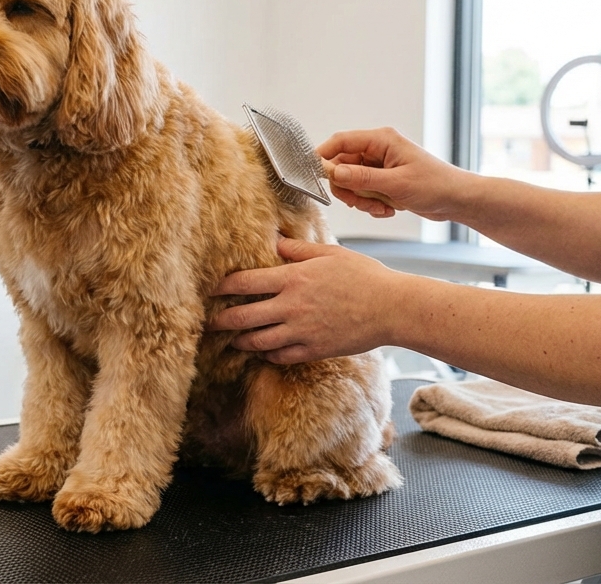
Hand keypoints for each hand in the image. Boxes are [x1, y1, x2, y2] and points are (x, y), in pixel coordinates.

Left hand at [208, 237, 404, 363]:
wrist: (391, 308)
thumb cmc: (364, 275)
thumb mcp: (330, 253)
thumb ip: (299, 250)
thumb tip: (276, 243)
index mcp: (293, 278)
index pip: (244, 283)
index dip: (222, 287)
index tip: (210, 289)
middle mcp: (291, 306)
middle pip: (243, 317)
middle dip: (221, 320)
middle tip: (209, 322)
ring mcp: (301, 331)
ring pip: (257, 341)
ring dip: (241, 341)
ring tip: (232, 340)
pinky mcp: (313, 350)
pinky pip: (280, 356)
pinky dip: (267, 354)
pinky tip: (263, 351)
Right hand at [318, 128, 471, 220]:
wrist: (456, 200)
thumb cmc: (434, 185)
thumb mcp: (396, 183)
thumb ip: (361, 178)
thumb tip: (332, 173)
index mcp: (381, 140)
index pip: (341, 141)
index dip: (324, 157)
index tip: (315, 176)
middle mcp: (378, 150)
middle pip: (342, 166)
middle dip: (348, 188)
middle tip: (360, 203)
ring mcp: (379, 166)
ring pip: (351, 182)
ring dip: (361, 199)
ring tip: (381, 207)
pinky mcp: (382, 180)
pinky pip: (363, 192)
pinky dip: (371, 204)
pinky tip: (388, 209)